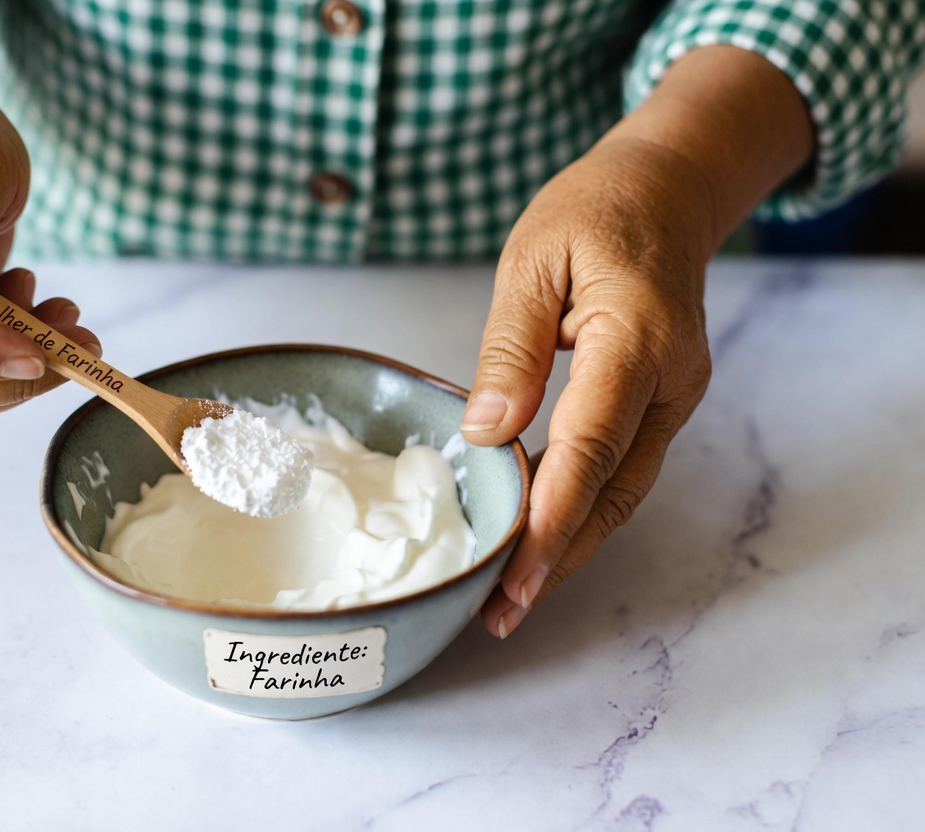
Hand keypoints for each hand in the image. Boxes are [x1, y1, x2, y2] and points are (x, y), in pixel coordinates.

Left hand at [462, 137, 714, 637]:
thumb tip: (486, 433)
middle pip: (614, 490)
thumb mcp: (533, 261)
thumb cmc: (595, 210)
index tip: (514, 576)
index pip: (590, 448)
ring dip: (571, 543)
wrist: (667, 188)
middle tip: (502, 612)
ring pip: (622, 490)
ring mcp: (674, 396)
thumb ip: (510, 349)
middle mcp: (670, 381)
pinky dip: (580, 506)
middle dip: (560, 558)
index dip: (550, 518)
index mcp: (636, 338)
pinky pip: (620, 468)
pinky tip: (536, 533)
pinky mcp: (661, 401)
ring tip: (512, 593)